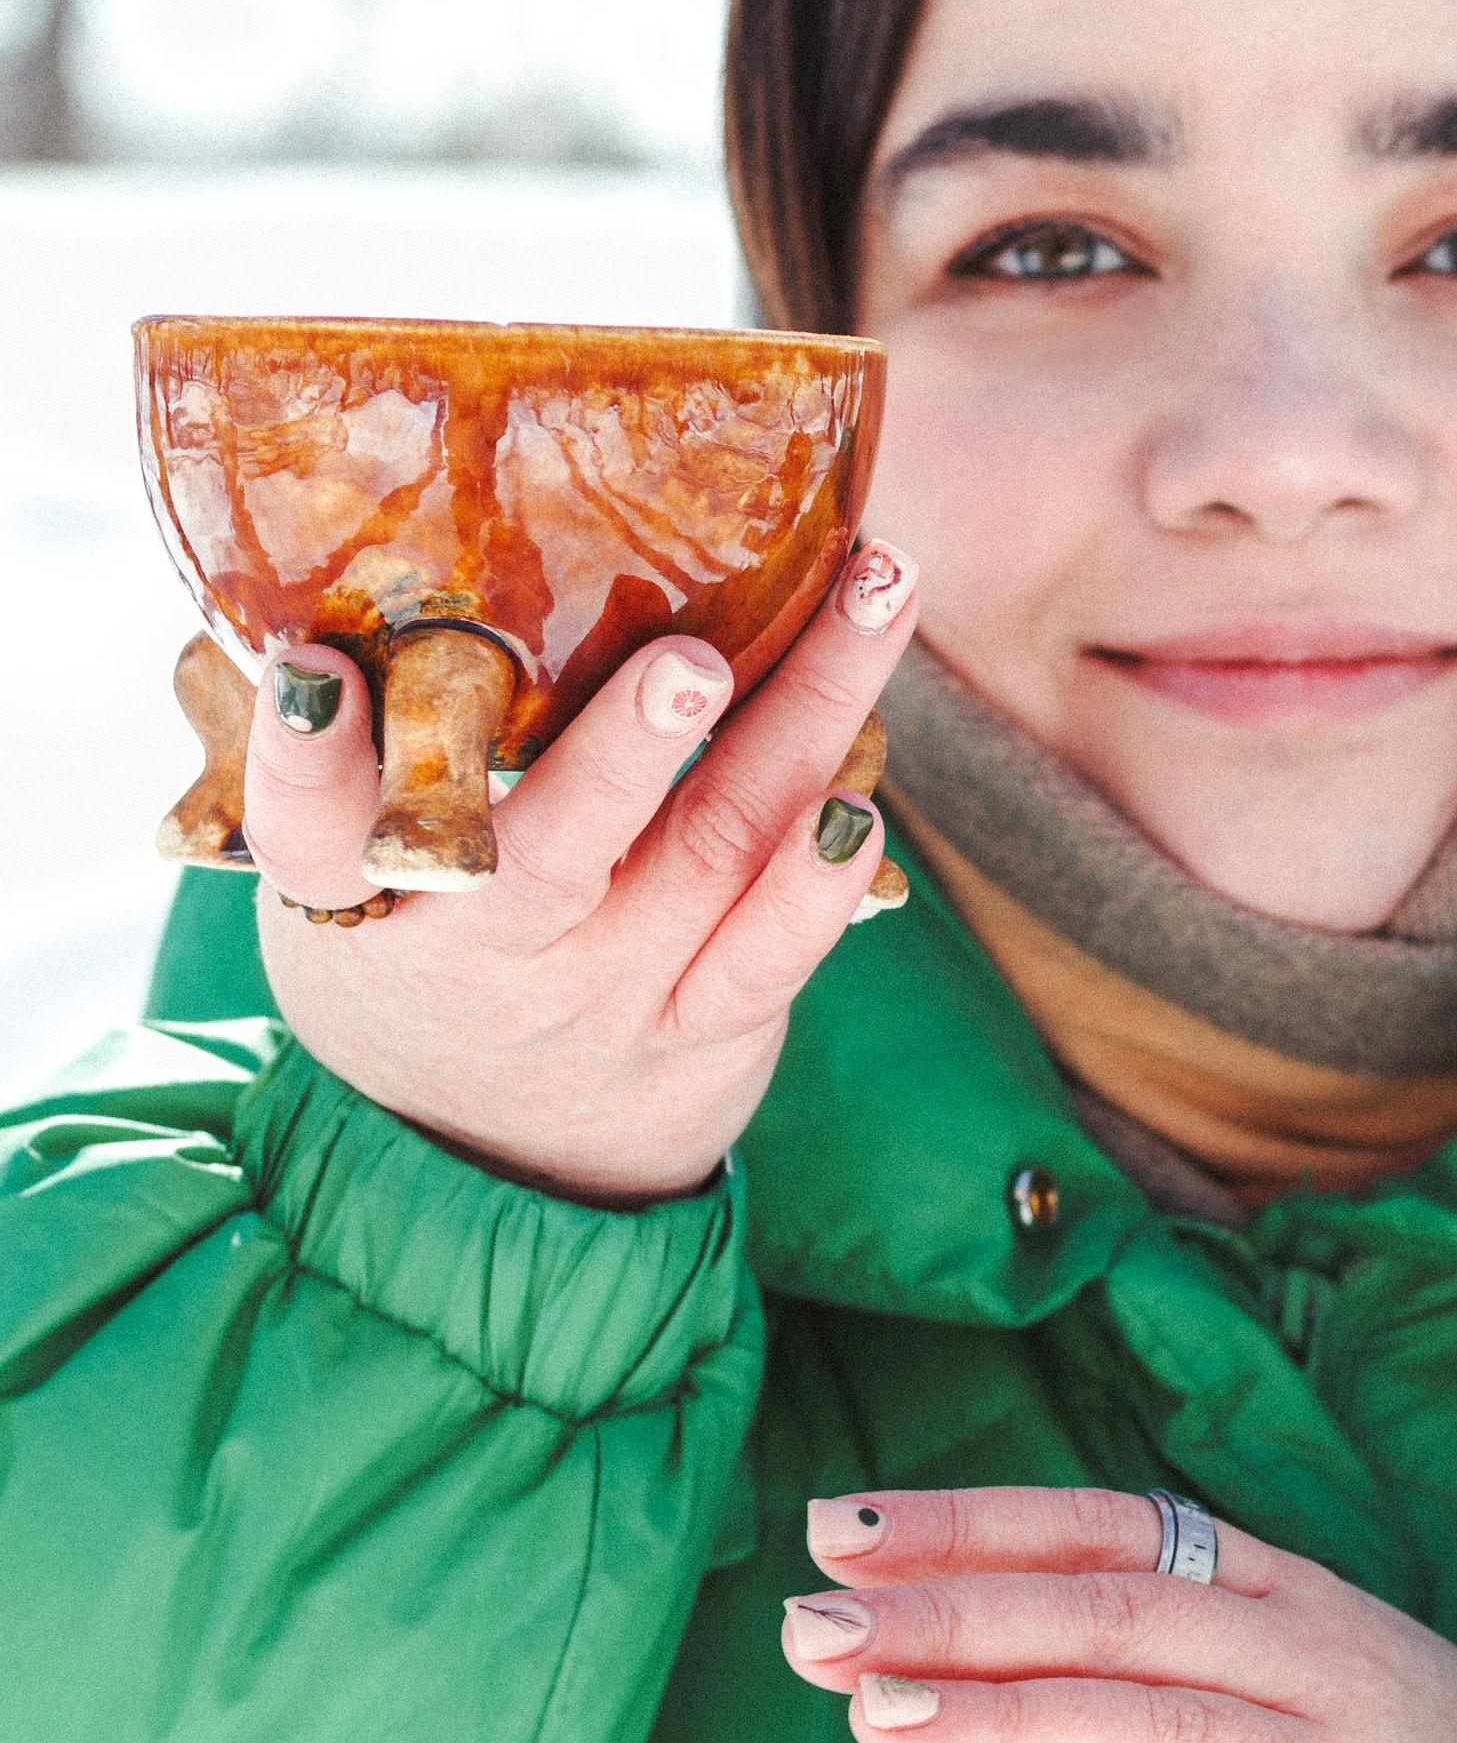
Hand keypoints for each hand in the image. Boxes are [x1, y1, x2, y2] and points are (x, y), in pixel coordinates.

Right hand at [243, 542, 921, 1203]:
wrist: (481, 1156)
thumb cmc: (421, 946)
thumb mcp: (343, 870)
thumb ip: (349, 752)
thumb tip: (333, 587)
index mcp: (359, 891)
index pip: (304, 830)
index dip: (304, 756)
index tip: (312, 670)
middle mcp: (483, 947)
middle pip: (554, 851)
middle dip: (629, 746)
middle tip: (692, 660)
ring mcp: (604, 993)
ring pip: (711, 851)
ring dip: (801, 723)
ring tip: (864, 608)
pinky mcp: (699, 1027)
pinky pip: (769, 959)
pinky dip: (820, 883)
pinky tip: (865, 800)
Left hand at [779, 1484, 1456, 1742]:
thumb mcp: (1301, 1678)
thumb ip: (1154, 1651)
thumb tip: (951, 1630)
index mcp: (1291, 1601)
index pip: (1113, 1533)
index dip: (976, 1524)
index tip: (836, 1525)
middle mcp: (1319, 1673)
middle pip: (1116, 1617)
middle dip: (955, 1611)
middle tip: (809, 1623)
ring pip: (1161, 1735)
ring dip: (1011, 1724)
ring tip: (877, 1719)